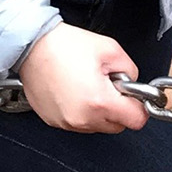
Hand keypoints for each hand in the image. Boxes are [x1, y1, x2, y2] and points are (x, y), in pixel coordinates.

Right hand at [19, 23, 146, 132]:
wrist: (32, 45)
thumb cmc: (65, 46)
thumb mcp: (111, 49)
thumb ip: (131, 70)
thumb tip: (131, 85)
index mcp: (100, 102)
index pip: (136, 121)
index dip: (139, 106)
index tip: (134, 96)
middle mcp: (82, 118)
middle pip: (117, 126)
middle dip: (119, 108)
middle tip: (108, 85)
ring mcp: (66, 122)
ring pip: (97, 126)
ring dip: (99, 111)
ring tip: (88, 85)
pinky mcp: (53, 121)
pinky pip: (77, 123)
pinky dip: (81, 111)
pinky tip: (74, 90)